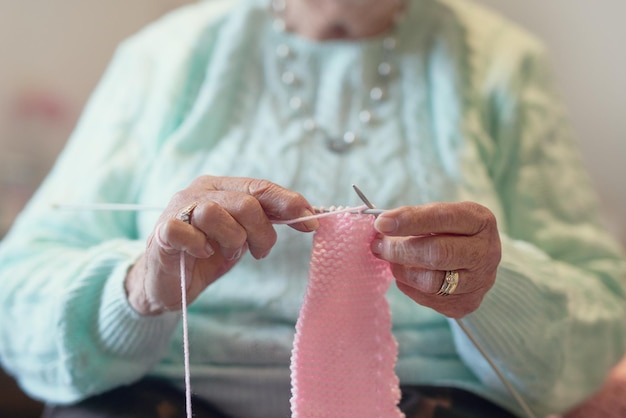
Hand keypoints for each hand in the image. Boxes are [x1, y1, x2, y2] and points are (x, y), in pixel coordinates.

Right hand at [126, 176, 318, 315]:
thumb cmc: (207, 255)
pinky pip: (184, 231)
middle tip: (260, 251)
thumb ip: (265, 222)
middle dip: (262, 231)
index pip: (260, 187)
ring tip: (228, 253)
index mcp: (221, 187)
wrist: (168, 282)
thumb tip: (308, 215)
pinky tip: (203, 254)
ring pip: (215, 213)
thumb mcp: (242, 236)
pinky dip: (200, 245)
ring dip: (231, 239)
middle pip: (244, 202)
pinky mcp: (161, 232)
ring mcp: (178, 209)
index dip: (288, 202)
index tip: (311, 222)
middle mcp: (199, 192)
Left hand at [371, 202, 500, 317]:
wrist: (477, 259)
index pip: (443, 219)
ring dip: (402, 271)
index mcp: (480, 221)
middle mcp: (486, 252)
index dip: (409, 221)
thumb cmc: (451, 232)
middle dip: (400, 250)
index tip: (381, 223)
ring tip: (392, 261)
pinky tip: (408, 274)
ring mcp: (480, 281)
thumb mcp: (441, 215)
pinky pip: (429, 299)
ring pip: (431, 282)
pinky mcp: (468, 303)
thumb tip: (381, 225)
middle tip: (378, 246)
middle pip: (437, 254)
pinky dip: (410, 286)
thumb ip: (415, 218)